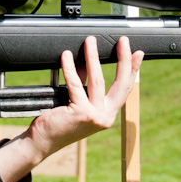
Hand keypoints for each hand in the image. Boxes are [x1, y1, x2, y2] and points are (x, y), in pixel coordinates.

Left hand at [0, 37, 143, 181]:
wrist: (43, 141)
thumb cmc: (59, 121)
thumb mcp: (78, 101)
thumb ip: (85, 83)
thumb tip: (89, 59)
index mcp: (107, 114)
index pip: (125, 89)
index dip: (132, 70)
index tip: (137, 53)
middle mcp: (105, 117)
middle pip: (120, 83)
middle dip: (123, 59)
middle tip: (123, 41)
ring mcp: (94, 116)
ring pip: (97, 80)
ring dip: (93, 57)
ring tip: (90, 41)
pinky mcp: (80, 113)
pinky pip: (75, 84)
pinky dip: (69, 67)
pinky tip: (66, 56)